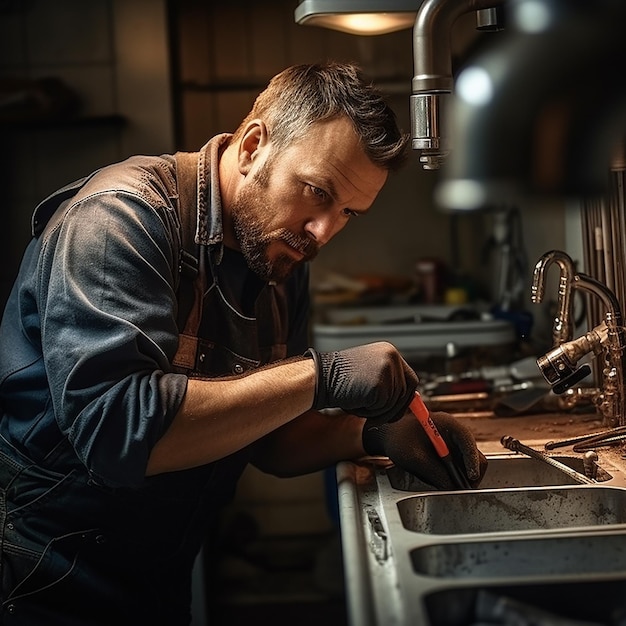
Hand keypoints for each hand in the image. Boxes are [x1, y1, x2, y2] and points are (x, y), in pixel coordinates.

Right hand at [307, 342, 417, 424]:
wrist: (320, 378)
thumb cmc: (340, 380)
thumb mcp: (369, 375)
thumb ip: (389, 383)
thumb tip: (412, 399)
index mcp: (390, 352)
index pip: (410, 379)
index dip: (406, 397)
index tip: (399, 409)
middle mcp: (392, 357)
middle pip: (407, 392)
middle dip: (394, 409)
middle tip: (375, 416)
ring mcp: (387, 369)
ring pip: (395, 404)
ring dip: (378, 411)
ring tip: (358, 401)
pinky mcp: (380, 384)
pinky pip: (384, 409)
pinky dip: (370, 412)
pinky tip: (355, 402)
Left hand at [362, 410, 487, 489]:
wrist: (388, 436)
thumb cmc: (397, 439)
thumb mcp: (413, 457)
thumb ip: (433, 471)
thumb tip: (451, 487)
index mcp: (447, 424)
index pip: (467, 440)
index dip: (472, 459)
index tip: (471, 476)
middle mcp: (454, 433)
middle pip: (474, 454)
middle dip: (470, 473)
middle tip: (460, 489)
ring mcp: (453, 444)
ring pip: (468, 464)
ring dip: (462, 476)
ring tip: (447, 485)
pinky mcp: (450, 453)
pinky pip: (459, 468)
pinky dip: (455, 476)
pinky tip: (442, 480)